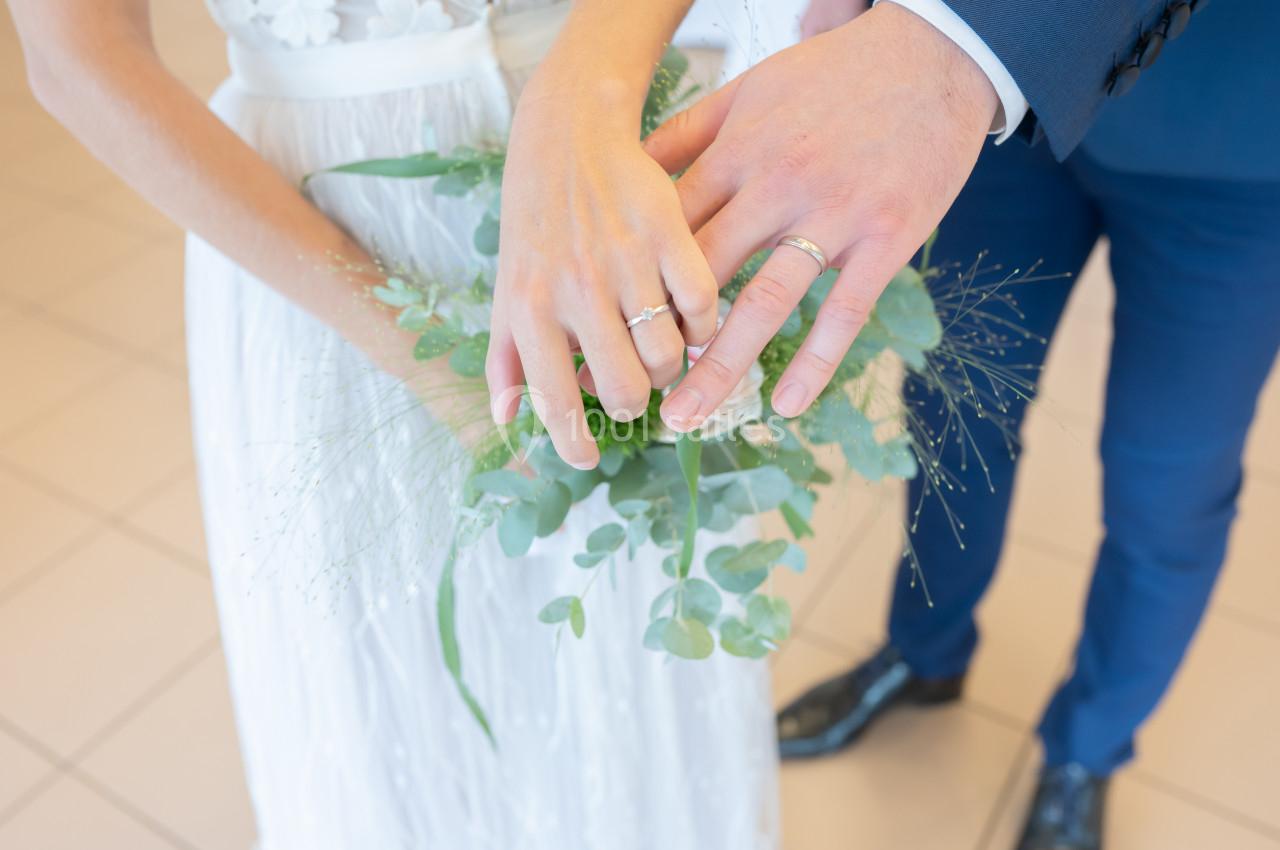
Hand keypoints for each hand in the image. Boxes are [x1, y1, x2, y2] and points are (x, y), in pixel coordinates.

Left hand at [486, 69, 718, 469]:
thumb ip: (504, 358)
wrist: (568, 137)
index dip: (574, 443)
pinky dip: (703, 324)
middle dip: (632, 402)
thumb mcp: (508, 289)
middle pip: (626, 388)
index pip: (556, 401)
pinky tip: (687, 315)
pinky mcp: (669, 232)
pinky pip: (703, 308)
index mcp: (531, 308)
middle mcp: (576, 288)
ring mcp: (625, 261)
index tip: (586, 458)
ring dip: (668, 366)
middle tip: (631, 389)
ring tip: (657, 348)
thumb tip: (505, 421)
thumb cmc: (535, 225)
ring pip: (668, 355)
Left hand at [643, 2, 997, 430]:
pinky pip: (844, 312)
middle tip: (619, 389)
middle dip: (655, 337)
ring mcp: (833, 215)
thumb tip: (628, 172)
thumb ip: (689, 132)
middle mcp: (777, 185)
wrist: (936, 54)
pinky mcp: (887, 238)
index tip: (597, 329)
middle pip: (701, 276)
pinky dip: (815, 363)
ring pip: (764, 303)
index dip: (627, 283)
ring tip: (684, 417)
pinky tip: (784, 407)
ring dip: (720, 367)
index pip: (667, 229)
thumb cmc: (834, 75)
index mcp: (737, 150)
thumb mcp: (751, 88)